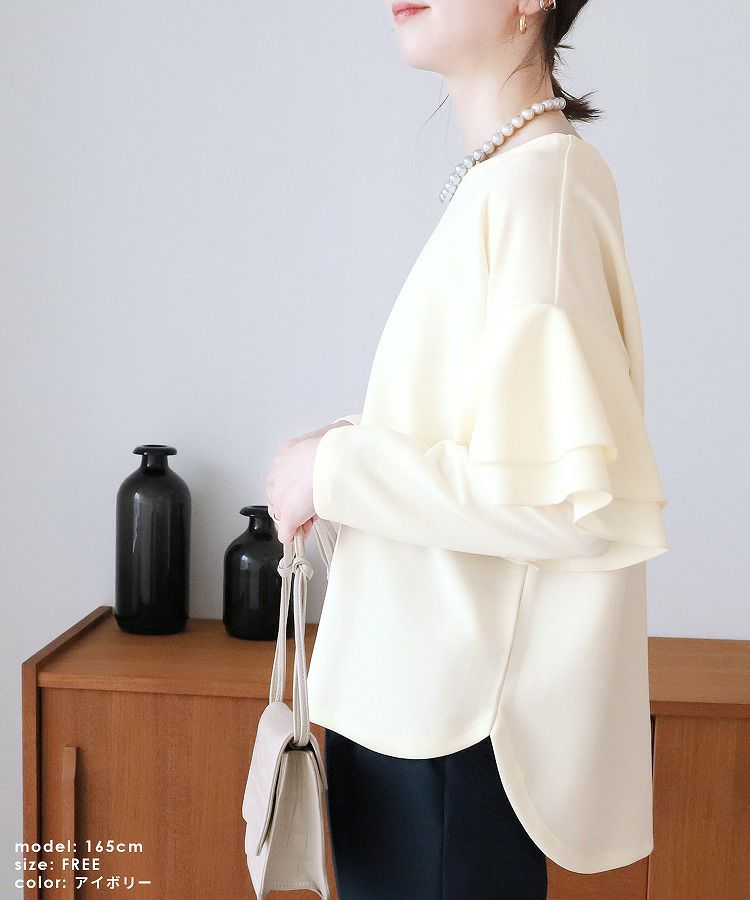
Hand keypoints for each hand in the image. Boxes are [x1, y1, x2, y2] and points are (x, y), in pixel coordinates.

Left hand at [266, 421, 350, 542]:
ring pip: (283, 513)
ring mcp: (280, 497)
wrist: (333, 462)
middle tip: (312, 506)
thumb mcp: (331, 432)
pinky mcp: (288, 516)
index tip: (311, 490)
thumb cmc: (334, 448)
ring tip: (310, 520)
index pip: (286, 475)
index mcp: (286, 453)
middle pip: (282, 495)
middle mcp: (278, 475)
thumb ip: (330, 433)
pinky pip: (286, 531)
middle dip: (297, 503)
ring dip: (297, 519)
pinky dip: (293, 535)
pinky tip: (301, 535)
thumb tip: (340, 428)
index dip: (300, 486)